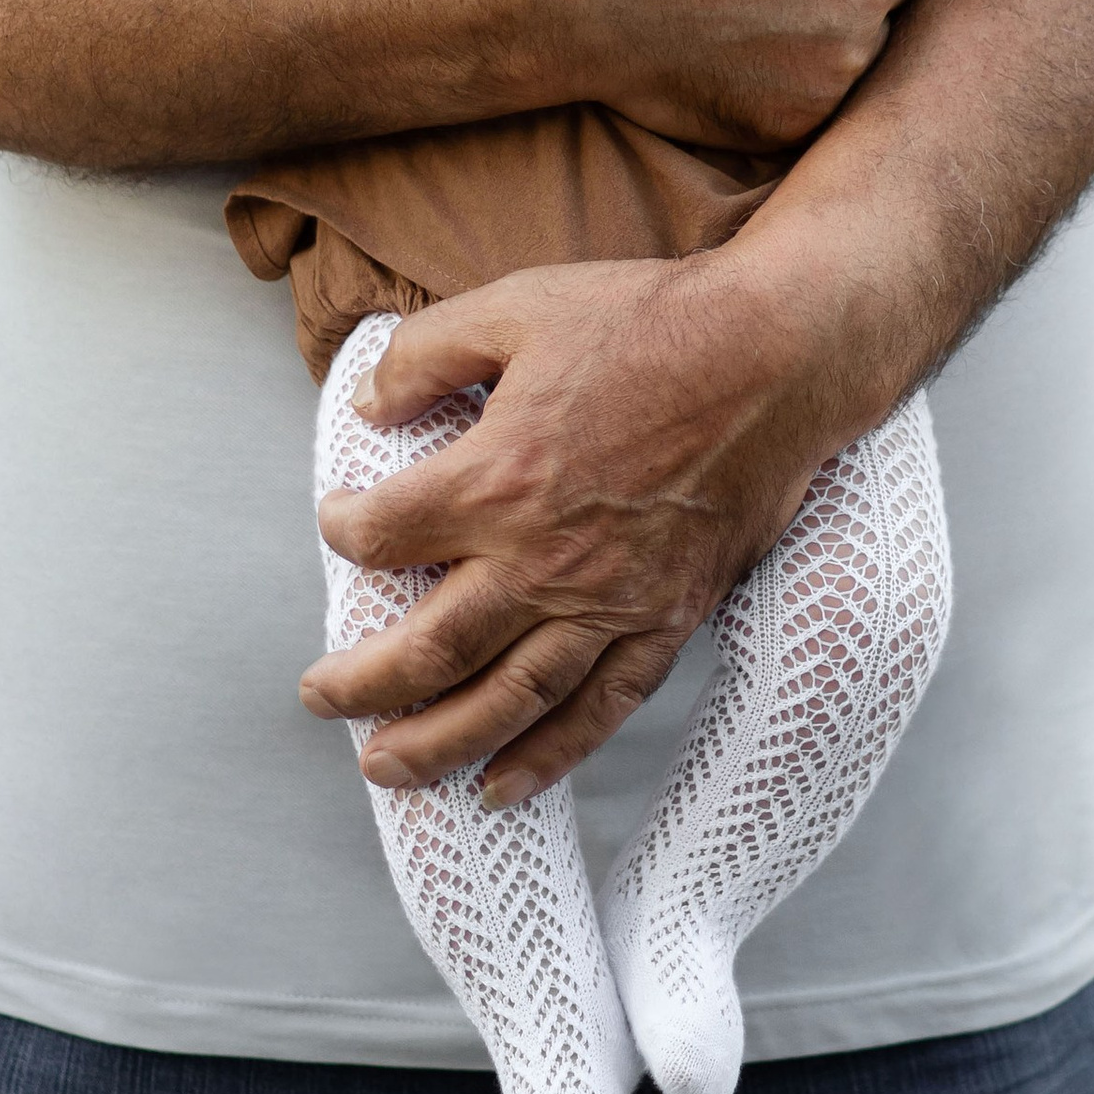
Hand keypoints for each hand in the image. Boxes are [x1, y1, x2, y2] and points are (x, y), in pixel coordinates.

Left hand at [303, 255, 842, 798]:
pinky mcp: (664, 622)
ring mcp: (606, 602)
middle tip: (319, 697)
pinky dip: (545, 760)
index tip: (340, 522)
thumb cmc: (649, 323)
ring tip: (382, 768)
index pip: (383, 534)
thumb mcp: (518, 305)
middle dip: (359, 684)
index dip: (343, 530)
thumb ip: (428, 354)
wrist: (774, 356)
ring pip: (502, 702)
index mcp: (497, 478)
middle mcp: (542, 559)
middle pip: (425, 648)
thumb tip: (369, 405)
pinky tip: (499, 788)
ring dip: (433, 744)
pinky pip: (597, 713)